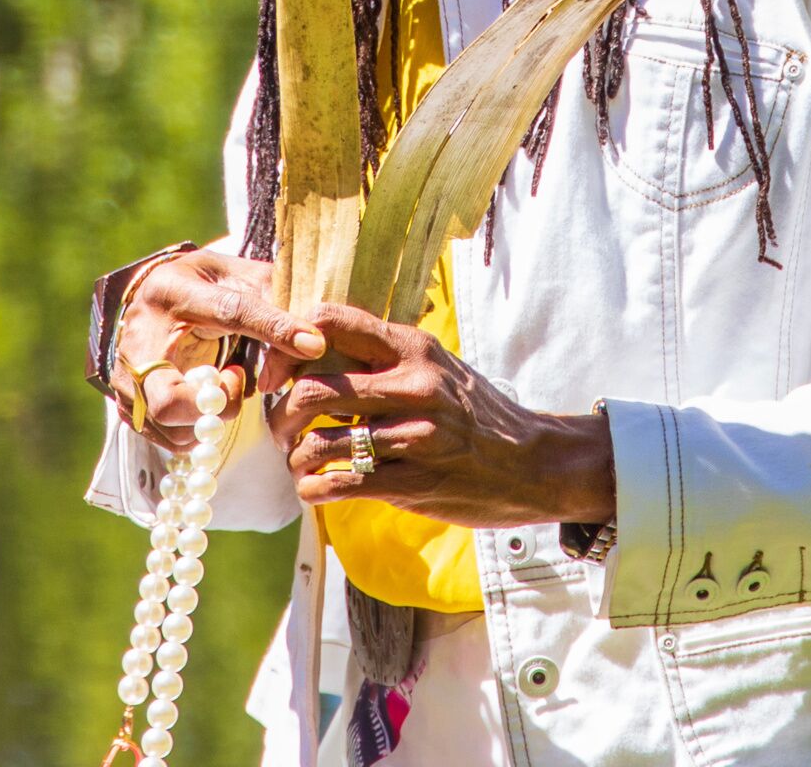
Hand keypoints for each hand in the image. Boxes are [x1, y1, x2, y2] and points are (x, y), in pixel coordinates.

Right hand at [117, 247, 323, 454]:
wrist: (152, 298)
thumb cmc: (203, 289)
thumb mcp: (237, 277)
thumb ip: (271, 300)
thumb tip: (314, 341)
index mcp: (174, 293)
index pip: (229, 312)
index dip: (273, 329)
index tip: (313, 343)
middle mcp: (140, 339)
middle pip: (170, 401)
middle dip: (217, 404)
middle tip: (236, 377)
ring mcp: (125, 380)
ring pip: (173, 429)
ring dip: (212, 417)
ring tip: (222, 380)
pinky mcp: (127, 407)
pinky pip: (169, 439)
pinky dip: (199, 428)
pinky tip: (206, 398)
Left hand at [271, 303, 617, 530]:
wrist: (534, 462)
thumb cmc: (477, 414)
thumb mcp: (437, 368)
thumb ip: (384, 359)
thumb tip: (315, 356)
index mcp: (413, 347)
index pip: (330, 321)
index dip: (287, 345)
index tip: (276, 373)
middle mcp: (413, 385)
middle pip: (313, 389)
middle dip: (281, 414)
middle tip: (280, 429)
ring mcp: (415, 435)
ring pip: (321, 443)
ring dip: (296, 458)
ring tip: (298, 463)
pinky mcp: (416, 481)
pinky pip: (343, 484)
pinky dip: (315, 489)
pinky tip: (314, 489)